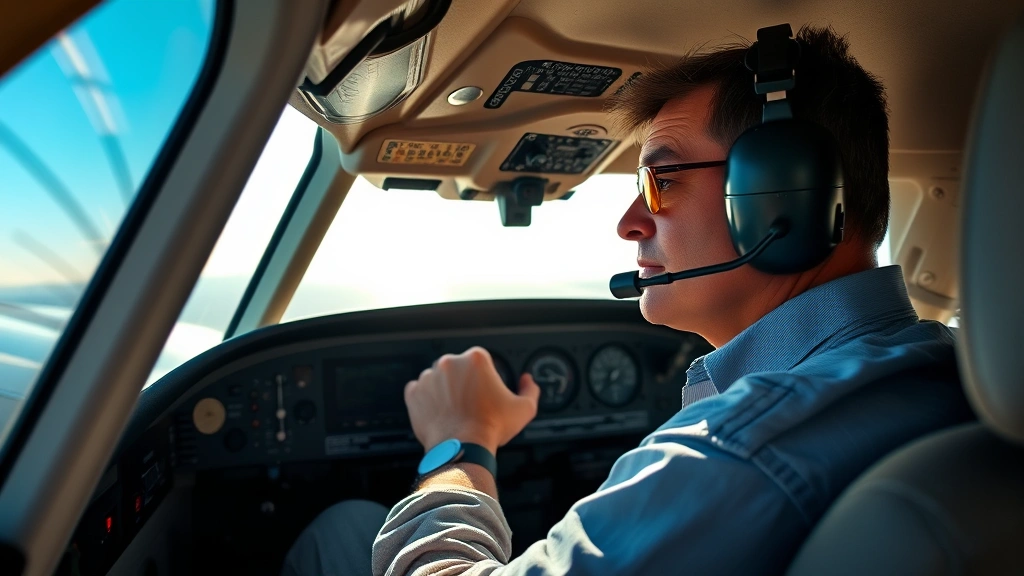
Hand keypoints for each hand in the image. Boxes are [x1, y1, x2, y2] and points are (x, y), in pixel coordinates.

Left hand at [404, 347, 540, 453]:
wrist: (462, 448)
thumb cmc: (491, 428)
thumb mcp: (524, 409)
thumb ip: (530, 389)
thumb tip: (527, 381)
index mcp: (476, 359)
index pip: (481, 360)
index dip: (485, 377)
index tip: (486, 392)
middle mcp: (450, 363)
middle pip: (458, 367)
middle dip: (464, 382)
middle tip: (471, 403)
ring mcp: (428, 377)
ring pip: (437, 378)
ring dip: (445, 390)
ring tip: (455, 411)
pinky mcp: (414, 393)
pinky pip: (419, 391)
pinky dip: (426, 399)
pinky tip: (439, 412)